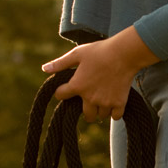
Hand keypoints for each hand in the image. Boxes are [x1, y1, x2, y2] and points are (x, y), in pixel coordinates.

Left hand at [43, 27, 158, 122]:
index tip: (66, 90)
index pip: (61, 95)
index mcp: (77, 85)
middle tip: (89, 101)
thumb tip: (44, 69)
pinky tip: (114, 102)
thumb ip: (60, 63)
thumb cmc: (99, 51)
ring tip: (103, 99)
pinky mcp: (120, 103)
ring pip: (100, 115)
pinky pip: (115, 116)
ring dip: (101, 110)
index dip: (62, 92)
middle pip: (86, 115)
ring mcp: (105, 102)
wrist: (124, 54)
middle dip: (86, 110)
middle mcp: (90, 97)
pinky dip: (114, 112)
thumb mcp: (77, 54)